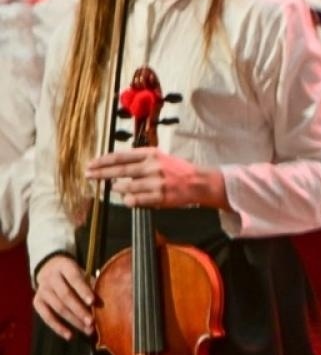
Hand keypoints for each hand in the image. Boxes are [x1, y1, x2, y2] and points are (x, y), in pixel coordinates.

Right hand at [35, 254, 95, 339]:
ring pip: (58, 308)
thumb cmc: (73, 274)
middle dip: (79, 310)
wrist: (49, 269)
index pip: (74, 278)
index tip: (93, 302)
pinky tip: (70, 335)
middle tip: (92, 322)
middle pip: (65, 296)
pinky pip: (47, 317)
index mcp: (64, 267)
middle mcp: (50, 278)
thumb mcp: (82, 273)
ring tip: (87, 330)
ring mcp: (42, 290)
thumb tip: (106, 300)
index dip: (83, 290)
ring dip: (73, 321)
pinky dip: (58, 327)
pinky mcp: (37, 302)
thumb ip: (92, 284)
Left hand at [86, 148, 224, 209]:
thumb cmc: (177, 170)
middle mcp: (152, 166)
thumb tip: (115, 163)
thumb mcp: (160, 157)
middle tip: (88, 175)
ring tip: (116, 187)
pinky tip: (129, 198)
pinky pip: (134, 200)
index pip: (121, 156)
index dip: (103, 161)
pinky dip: (128, 200)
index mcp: (151, 154)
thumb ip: (140, 158)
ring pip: (125, 187)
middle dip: (100, 173)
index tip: (91, 164)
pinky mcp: (159, 197)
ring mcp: (155, 182)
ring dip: (118, 188)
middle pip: (119, 171)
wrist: (198, 182)